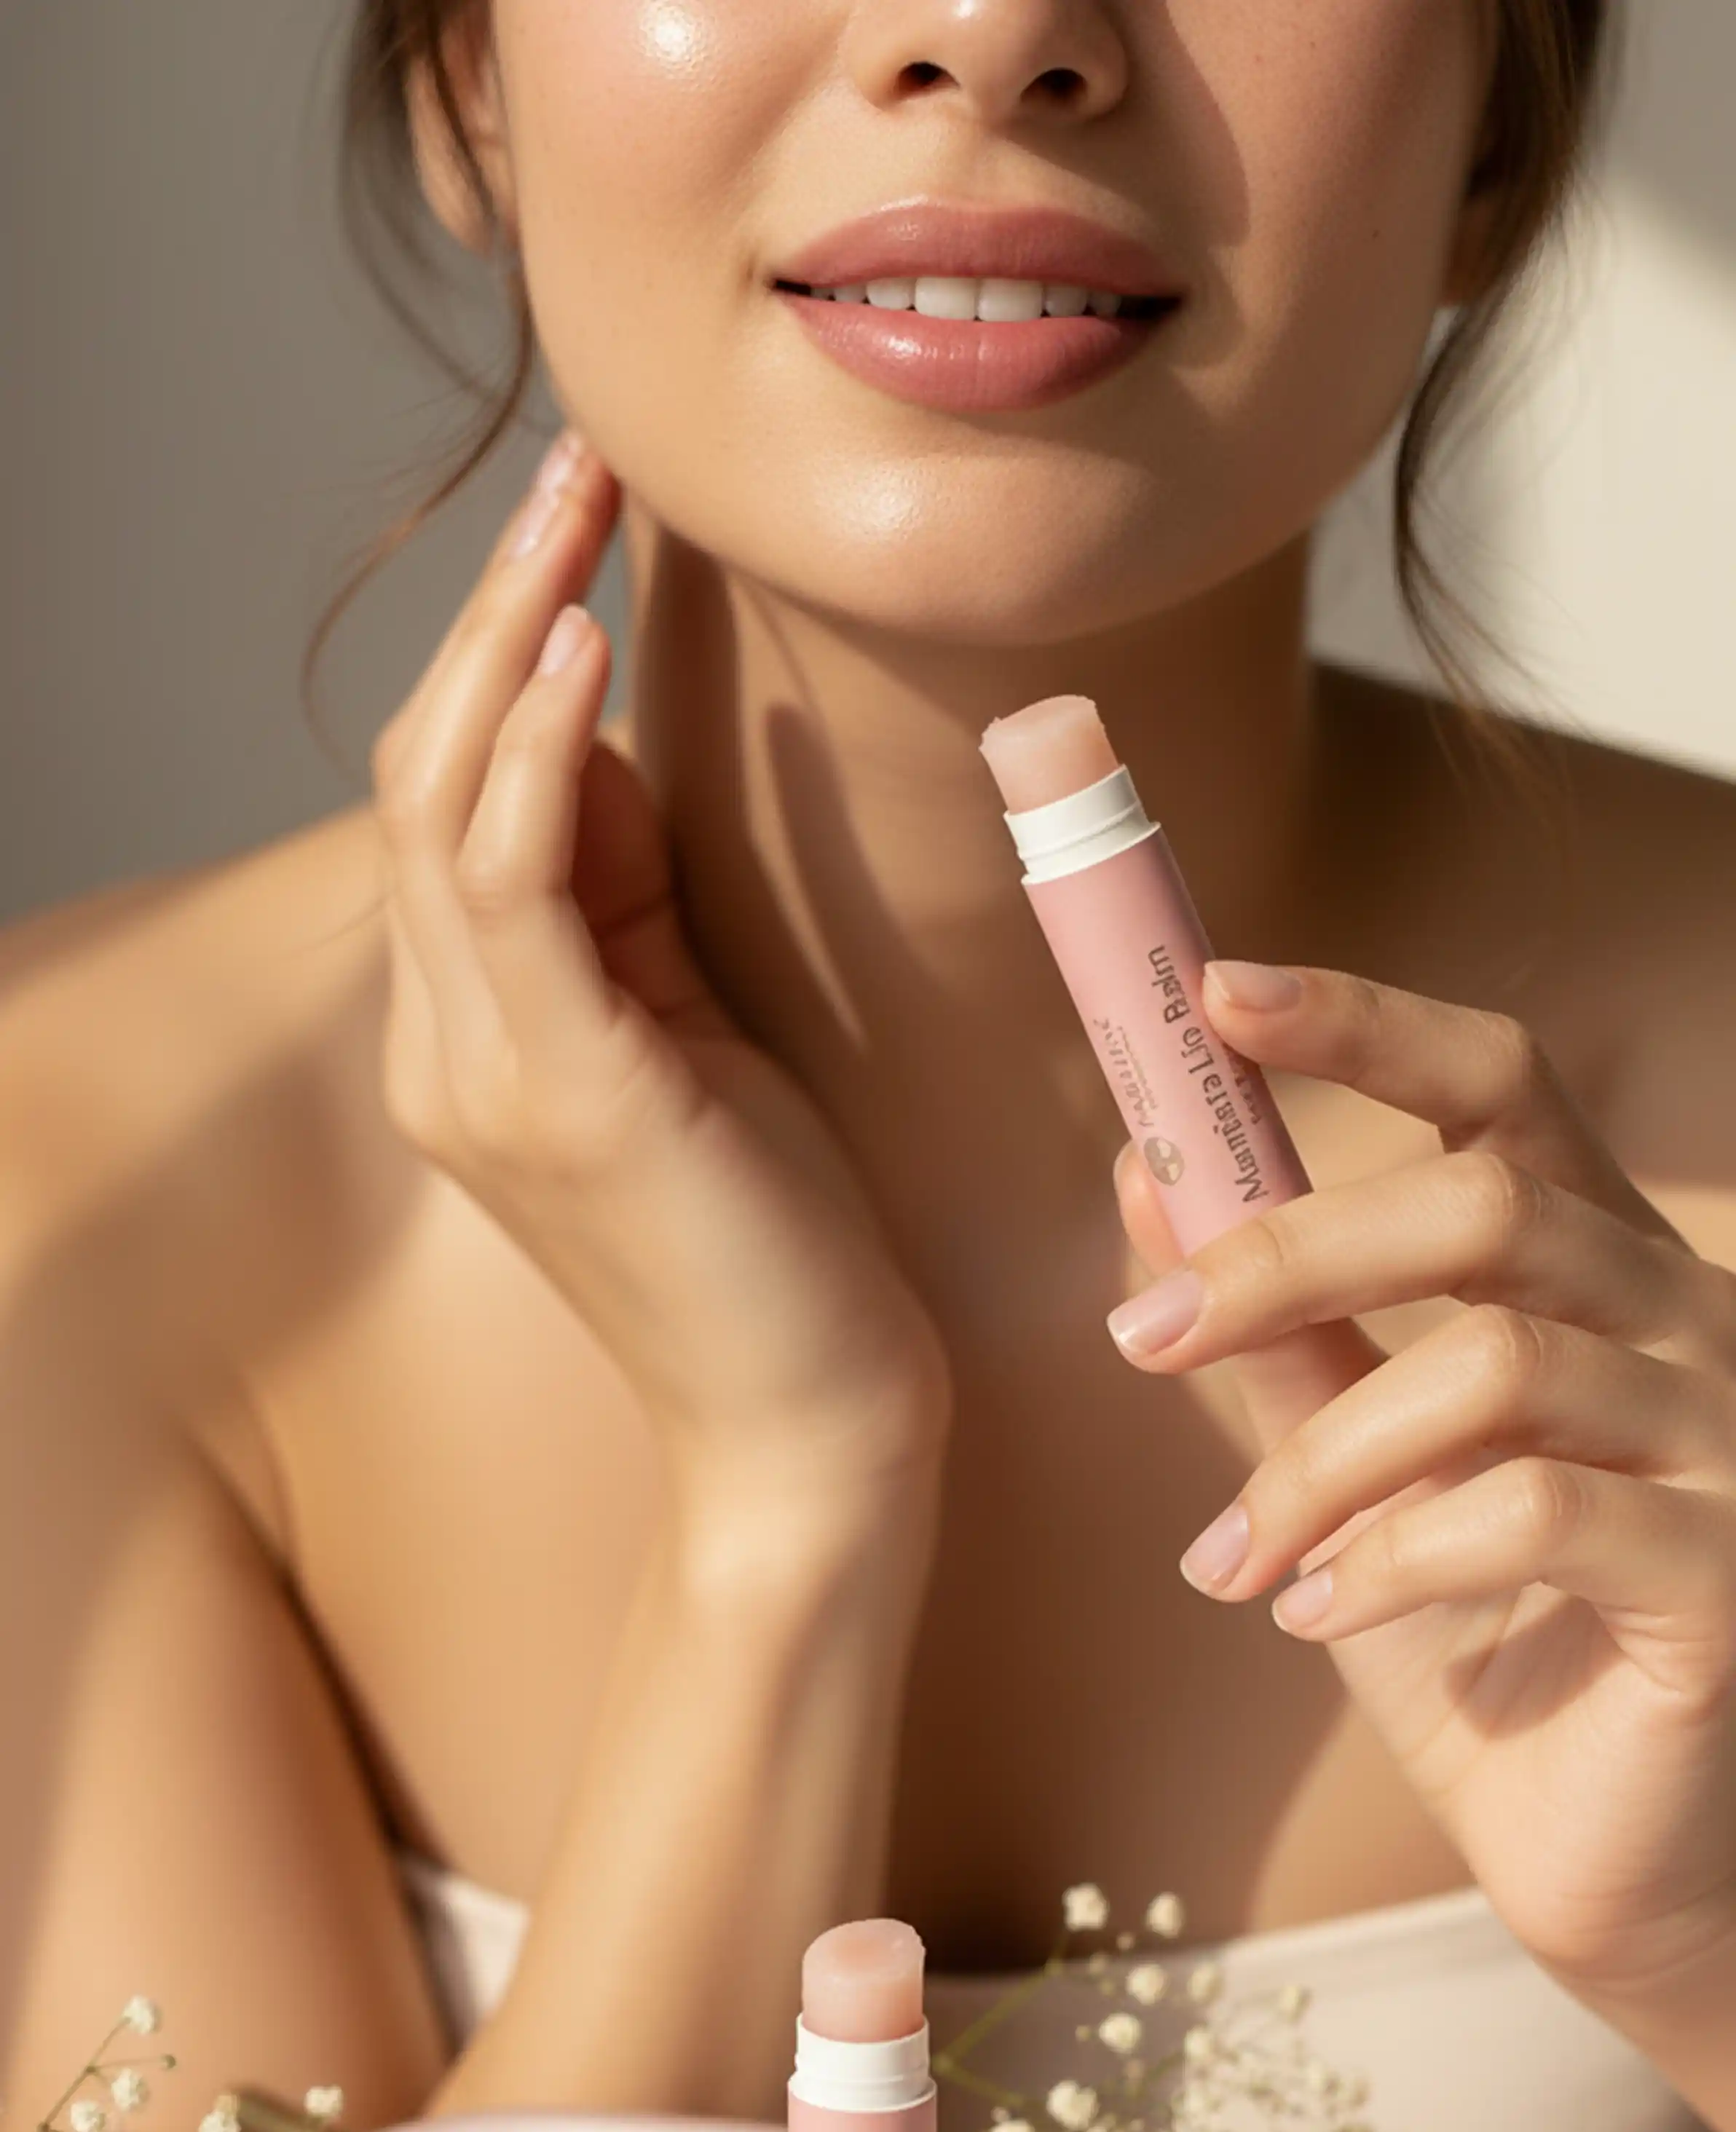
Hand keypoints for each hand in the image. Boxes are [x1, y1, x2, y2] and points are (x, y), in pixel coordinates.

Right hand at [370, 433, 947, 1494]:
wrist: (811, 1431)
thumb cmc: (785, 1250)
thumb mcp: (695, 1045)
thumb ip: (634, 912)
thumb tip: (623, 750)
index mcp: (473, 1042)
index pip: (458, 813)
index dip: (509, 660)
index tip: (585, 531)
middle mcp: (444, 1053)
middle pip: (423, 780)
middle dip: (495, 609)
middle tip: (581, 470)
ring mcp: (483, 1077)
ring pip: (444, 805)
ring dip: (509, 638)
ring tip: (583, 507)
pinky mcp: (563, 1096)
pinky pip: (513, 883)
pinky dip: (541, 754)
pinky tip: (590, 651)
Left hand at [1108, 955, 1735, 1999]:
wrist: (1611, 1869)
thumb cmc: (1489, 1655)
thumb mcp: (1351, 1482)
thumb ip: (1276, 1341)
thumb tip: (1150, 1178)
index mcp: (1598, 1275)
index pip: (1505, 1090)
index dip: (1368, 1025)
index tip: (1214, 995)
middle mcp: (1683, 1328)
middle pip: (1487, 1206)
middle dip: (1285, 1255)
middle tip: (1143, 1334)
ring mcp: (1724, 1448)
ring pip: (1498, 1364)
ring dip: (1319, 1459)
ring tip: (1232, 1560)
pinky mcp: (1725, 1578)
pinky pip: (1538, 1512)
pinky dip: (1392, 1558)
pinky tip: (1316, 1616)